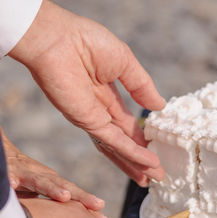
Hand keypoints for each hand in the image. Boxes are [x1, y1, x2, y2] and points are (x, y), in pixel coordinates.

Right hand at [0, 122, 111, 217]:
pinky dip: (10, 178)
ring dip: (53, 188)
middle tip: (96, 205)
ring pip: (40, 180)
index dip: (88, 205)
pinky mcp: (6, 170)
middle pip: (64, 187)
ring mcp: (24, 172)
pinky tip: (12, 184)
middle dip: (80, 197)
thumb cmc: (18, 180)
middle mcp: (41, 176)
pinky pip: (7, 174)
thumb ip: (52, 212)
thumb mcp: (35, 196)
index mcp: (50, 183)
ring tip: (65, 197)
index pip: (72, 195)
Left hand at [9, 0, 166, 185]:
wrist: (57, 39)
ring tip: (152, 178)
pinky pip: (112, 140)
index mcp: (104, 93)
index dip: (140, 137)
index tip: (156, 150)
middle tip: (157, 174)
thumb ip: (141, 86)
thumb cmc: (85, 41)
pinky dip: (130, 153)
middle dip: (139, 158)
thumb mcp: (124, 62)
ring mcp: (90, 117)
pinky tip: (146, 162)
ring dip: (135, 163)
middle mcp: (97, 109)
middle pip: (121, 140)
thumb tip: (159, 106)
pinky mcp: (86, 121)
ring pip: (116, 146)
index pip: (125, 122)